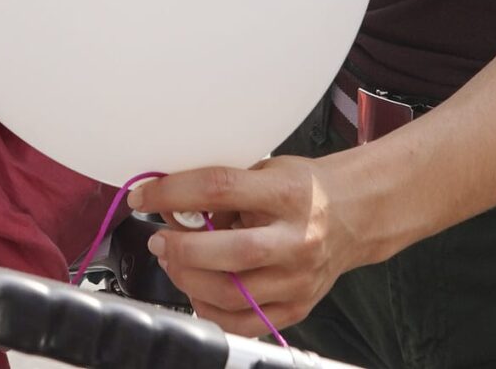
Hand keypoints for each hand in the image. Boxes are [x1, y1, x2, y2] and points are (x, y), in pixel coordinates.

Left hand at [131, 155, 367, 336]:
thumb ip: (220, 191)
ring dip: (190, 281)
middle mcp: (296, 239)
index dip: (173, 192)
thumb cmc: (301, 190)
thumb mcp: (263, 171)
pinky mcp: (298, 306)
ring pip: (234, 294)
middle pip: (230, 252)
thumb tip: (169, 208)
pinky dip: (212, 313)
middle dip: (181, 249)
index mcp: (285, 193)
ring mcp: (299, 278)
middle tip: (159, 240)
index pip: (220, 189)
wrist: (352, 215)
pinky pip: (246, 324)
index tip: (144, 196)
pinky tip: (198, 292)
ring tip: (174, 264)